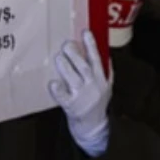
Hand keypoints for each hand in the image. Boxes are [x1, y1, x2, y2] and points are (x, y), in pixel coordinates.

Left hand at [49, 30, 110, 156]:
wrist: (93, 127)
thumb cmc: (97, 103)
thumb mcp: (106, 87)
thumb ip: (105, 70)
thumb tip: (103, 51)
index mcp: (102, 80)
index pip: (97, 60)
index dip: (91, 46)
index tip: (85, 32)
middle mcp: (93, 87)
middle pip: (84, 68)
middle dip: (75, 55)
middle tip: (66, 44)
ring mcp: (82, 97)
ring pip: (74, 79)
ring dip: (65, 67)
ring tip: (58, 58)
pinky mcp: (71, 106)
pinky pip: (63, 96)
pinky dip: (58, 89)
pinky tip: (53, 82)